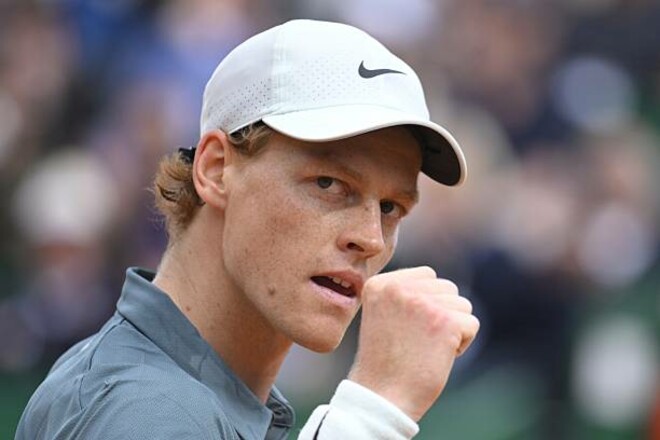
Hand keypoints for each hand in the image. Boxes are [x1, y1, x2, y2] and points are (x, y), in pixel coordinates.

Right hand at [348, 266, 478, 421]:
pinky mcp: (445, 321)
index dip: (427, 304)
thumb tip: (441, 286)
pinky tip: (438, 357)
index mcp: (380, 284)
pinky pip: (471, 324)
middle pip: (447, 288)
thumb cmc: (385, 362)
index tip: (407, 330)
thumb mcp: (384, 315)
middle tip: (417, 343)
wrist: (382, 397)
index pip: (427, 276)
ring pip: (462, 305)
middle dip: (442, 315)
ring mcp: (422, 303)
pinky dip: (462, 344)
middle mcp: (399, 288)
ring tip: (426, 349)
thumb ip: (406, 294)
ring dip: (453, 328)